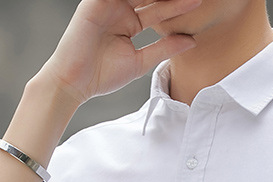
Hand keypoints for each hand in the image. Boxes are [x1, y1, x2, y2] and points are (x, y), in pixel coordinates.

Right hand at [37, 0, 201, 109]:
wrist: (74, 82)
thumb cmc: (102, 75)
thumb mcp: (141, 60)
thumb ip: (164, 48)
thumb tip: (191, 41)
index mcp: (131, 21)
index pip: (159, 9)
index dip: (178, 6)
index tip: (198, 4)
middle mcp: (120, 8)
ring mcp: (108, 3)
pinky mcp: (95, 1)